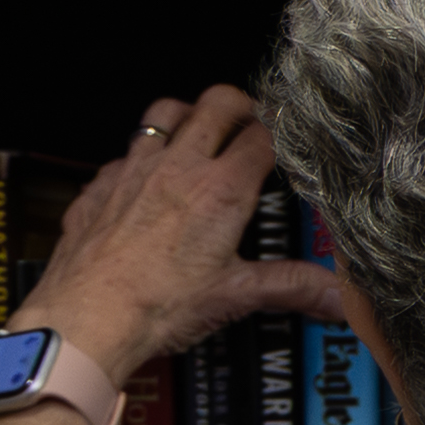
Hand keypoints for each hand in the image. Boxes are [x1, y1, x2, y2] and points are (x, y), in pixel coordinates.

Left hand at [11, 88, 346, 376]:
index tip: (286, 139)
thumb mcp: (235, 295)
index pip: (262, 136)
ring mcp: (133, 171)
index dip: (279, 131)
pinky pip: (124, 154)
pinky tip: (146, 181)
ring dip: (187, 116)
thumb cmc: (155, 306)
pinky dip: (141, 157)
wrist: (86, 320)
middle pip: (216, 104)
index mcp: (219, 190)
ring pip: (164, 113)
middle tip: (250, 121)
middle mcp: (177, 168)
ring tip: (199, 133)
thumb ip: (292, 287)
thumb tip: (338, 297)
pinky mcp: (100, 187)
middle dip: (239, 105)